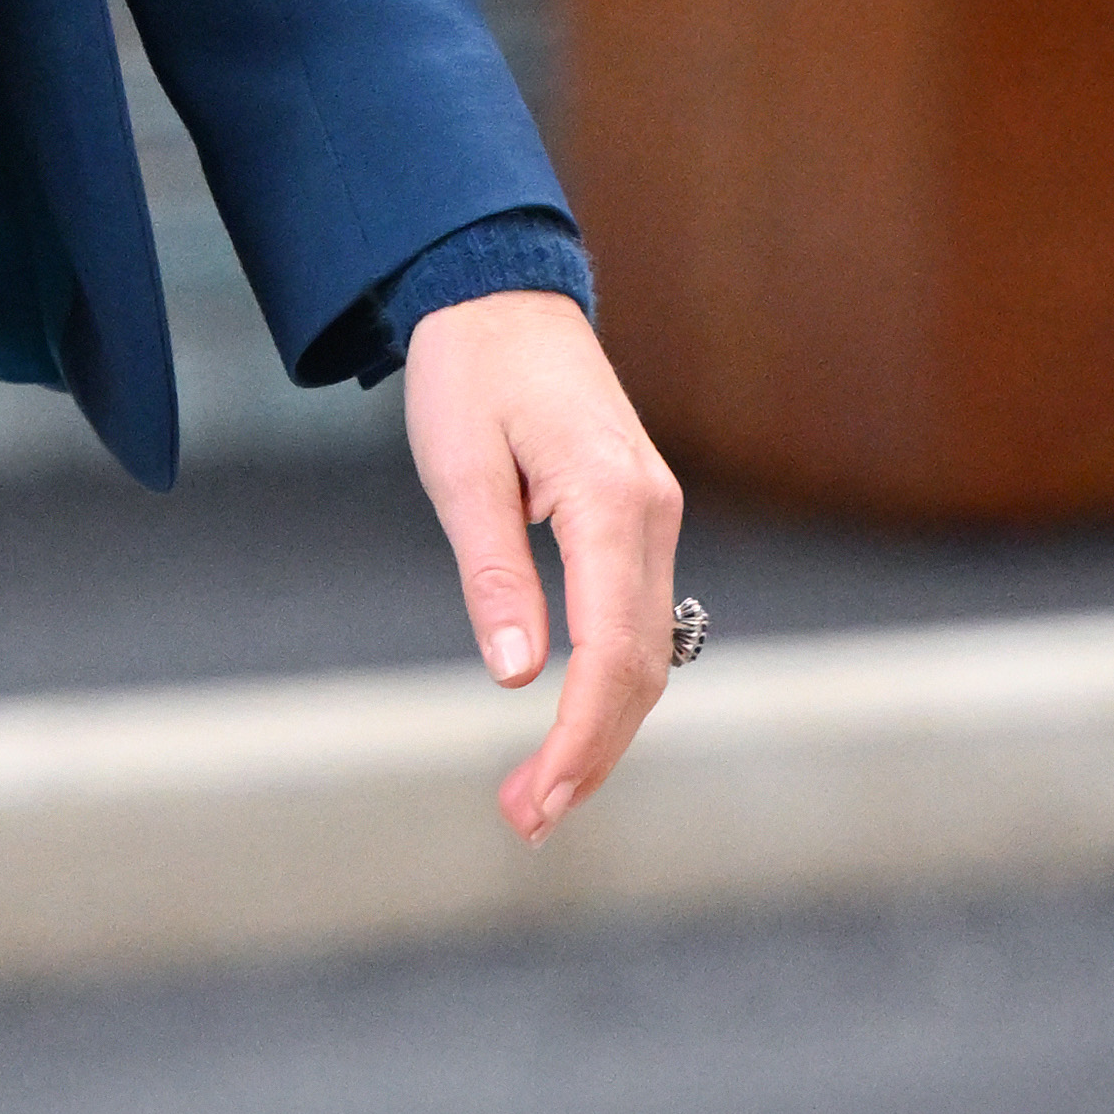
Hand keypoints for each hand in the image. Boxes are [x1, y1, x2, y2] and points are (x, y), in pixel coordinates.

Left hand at [403, 292, 682, 849]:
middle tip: (526, 820)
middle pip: (643, 666)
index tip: (543, 798)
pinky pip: (637, 619)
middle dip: (592, 754)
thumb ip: (493, 571)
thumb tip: (516, 674)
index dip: (583, 736)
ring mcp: (655, 516)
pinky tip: (568, 725)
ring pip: (647, 651)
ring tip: (537, 794)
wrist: (499, 293)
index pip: (614, 649)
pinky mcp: (638, 519)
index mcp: (610, 498)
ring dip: (601, 729)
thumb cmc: (469, 371)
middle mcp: (653, 512)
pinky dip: (608, 683)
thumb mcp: (459, 468)